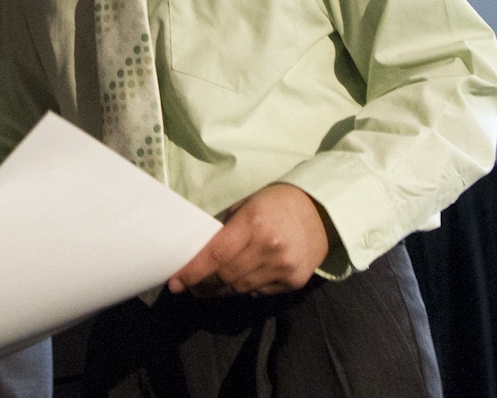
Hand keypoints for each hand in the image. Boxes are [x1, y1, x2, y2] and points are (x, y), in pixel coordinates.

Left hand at [168, 183, 330, 296]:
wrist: (320, 214)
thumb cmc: (275, 203)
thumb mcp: (246, 205)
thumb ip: (226, 230)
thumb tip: (200, 253)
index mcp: (253, 223)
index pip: (216, 254)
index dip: (193, 271)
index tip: (175, 282)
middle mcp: (269, 249)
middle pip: (226, 276)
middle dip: (202, 284)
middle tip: (187, 286)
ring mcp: (283, 268)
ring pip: (240, 288)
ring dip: (218, 291)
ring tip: (203, 289)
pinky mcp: (294, 282)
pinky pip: (259, 292)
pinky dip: (241, 290)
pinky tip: (231, 285)